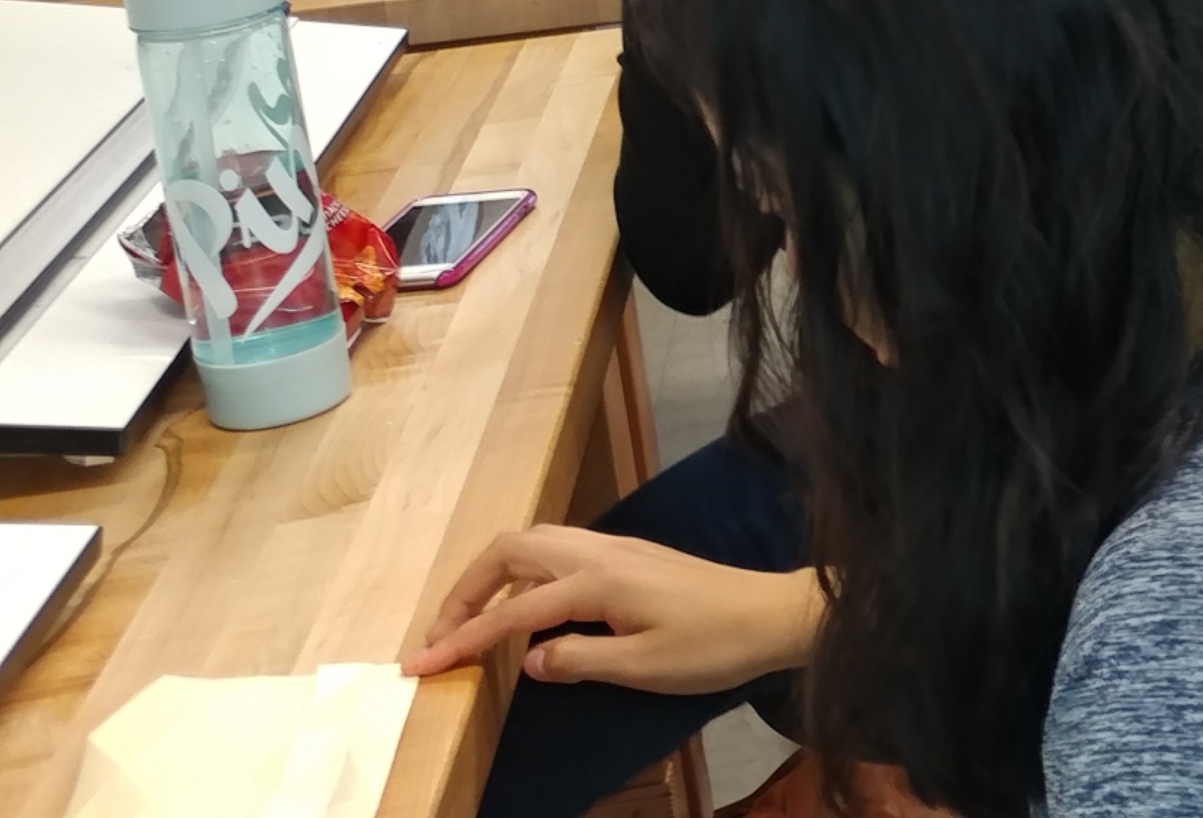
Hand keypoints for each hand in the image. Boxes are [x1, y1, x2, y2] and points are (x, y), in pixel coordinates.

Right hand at [404, 527, 819, 695]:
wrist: (774, 615)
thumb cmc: (715, 645)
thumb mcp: (644, 666)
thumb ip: (578, 660)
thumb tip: (527, 659)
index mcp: (596, 580)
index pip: (511, 611)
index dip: (462, 640)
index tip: (420, 665)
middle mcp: (599, 552)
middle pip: (510, 551)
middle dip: (465, 590)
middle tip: (442, 637)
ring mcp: (615, 548)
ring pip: (533, 544)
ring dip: (493, 577)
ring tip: (473, 622)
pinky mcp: (629, 555)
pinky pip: (558, 552)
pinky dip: (525, 574)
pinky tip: (526, 608)